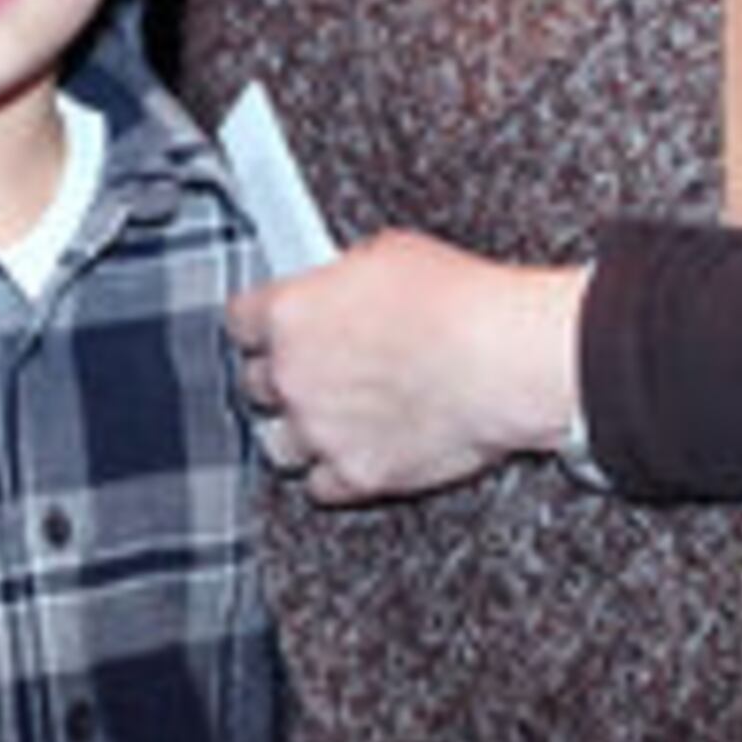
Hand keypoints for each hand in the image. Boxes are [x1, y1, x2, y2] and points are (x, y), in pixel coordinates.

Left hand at [226, 236, 590, 505]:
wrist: (503, 360)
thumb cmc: (458, 303)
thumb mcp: (387, 254)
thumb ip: (342, 278)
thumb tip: (340, 285)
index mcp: (290, 313)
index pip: (239, 322)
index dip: (260, 325)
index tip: (272, 328)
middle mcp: (293, 375)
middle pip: (255, 385)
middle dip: (284, 378)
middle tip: (317, 370)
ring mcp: (320, 430)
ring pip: (279, 443)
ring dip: (301, 431)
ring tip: (334, 418)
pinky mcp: (356, 475)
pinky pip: (321, 486)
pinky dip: (336, 474)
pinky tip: (359, 451)